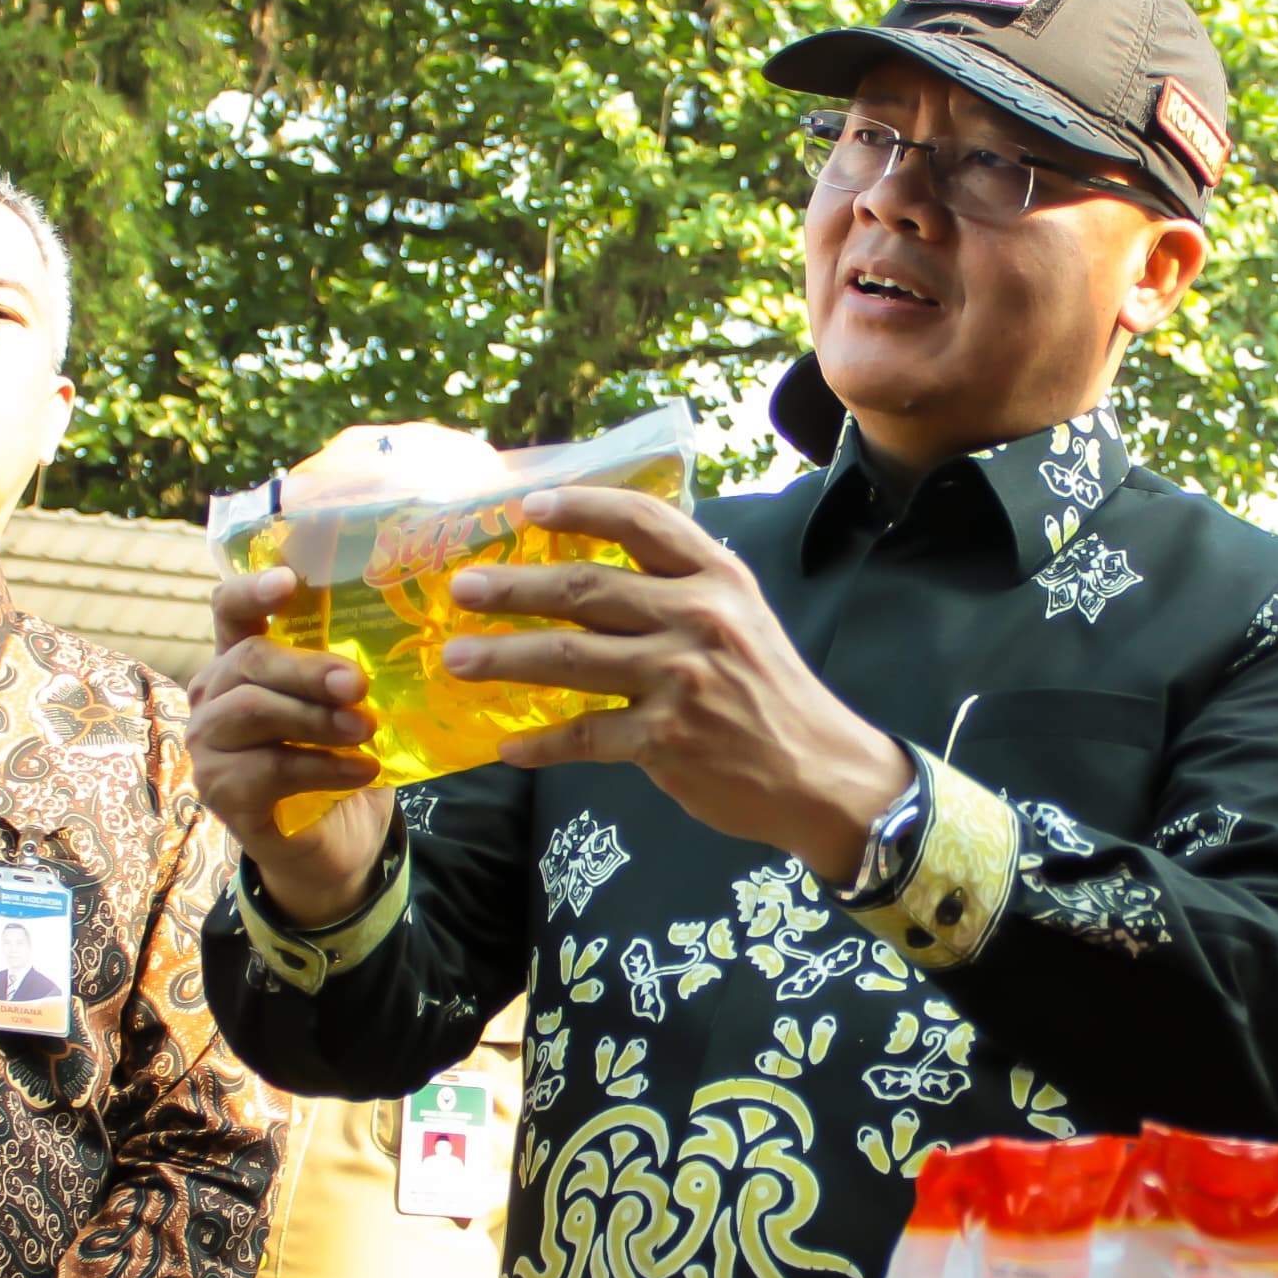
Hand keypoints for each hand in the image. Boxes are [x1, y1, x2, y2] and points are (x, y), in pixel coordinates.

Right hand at [188, 564, 398, 924]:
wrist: (335, 844)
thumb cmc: (339, 760)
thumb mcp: (347, 708)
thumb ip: (352, 672)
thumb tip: (406, 631)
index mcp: (242, 659)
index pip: (230, 609)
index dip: (252, 589)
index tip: (289, 581)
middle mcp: (213, 694)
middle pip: (251, 660)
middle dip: (309, 669)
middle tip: (359, 684)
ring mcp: (209, 744)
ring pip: (254, 711)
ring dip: (317, 719)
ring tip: (367, 730)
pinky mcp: (221, 791)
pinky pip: (270, 768)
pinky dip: (323, 766)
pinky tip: (363, 770)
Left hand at [445, 487, 912, 878]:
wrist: (820, 771)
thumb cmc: (770, 691)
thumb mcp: (742, 618)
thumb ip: (681, 588)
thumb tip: (595, 571)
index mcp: (718, 578)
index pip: (641, 522)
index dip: (581, 507)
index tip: (530, 506)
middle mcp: (699, 618)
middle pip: (586, 590)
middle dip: (514, 588)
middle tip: (462, 588)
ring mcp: (681, 680)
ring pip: (569, 660)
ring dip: (503, 659)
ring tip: (457, 659)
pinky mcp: (666, 740)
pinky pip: (584, 735)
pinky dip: (541, 744)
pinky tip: (508, 746)